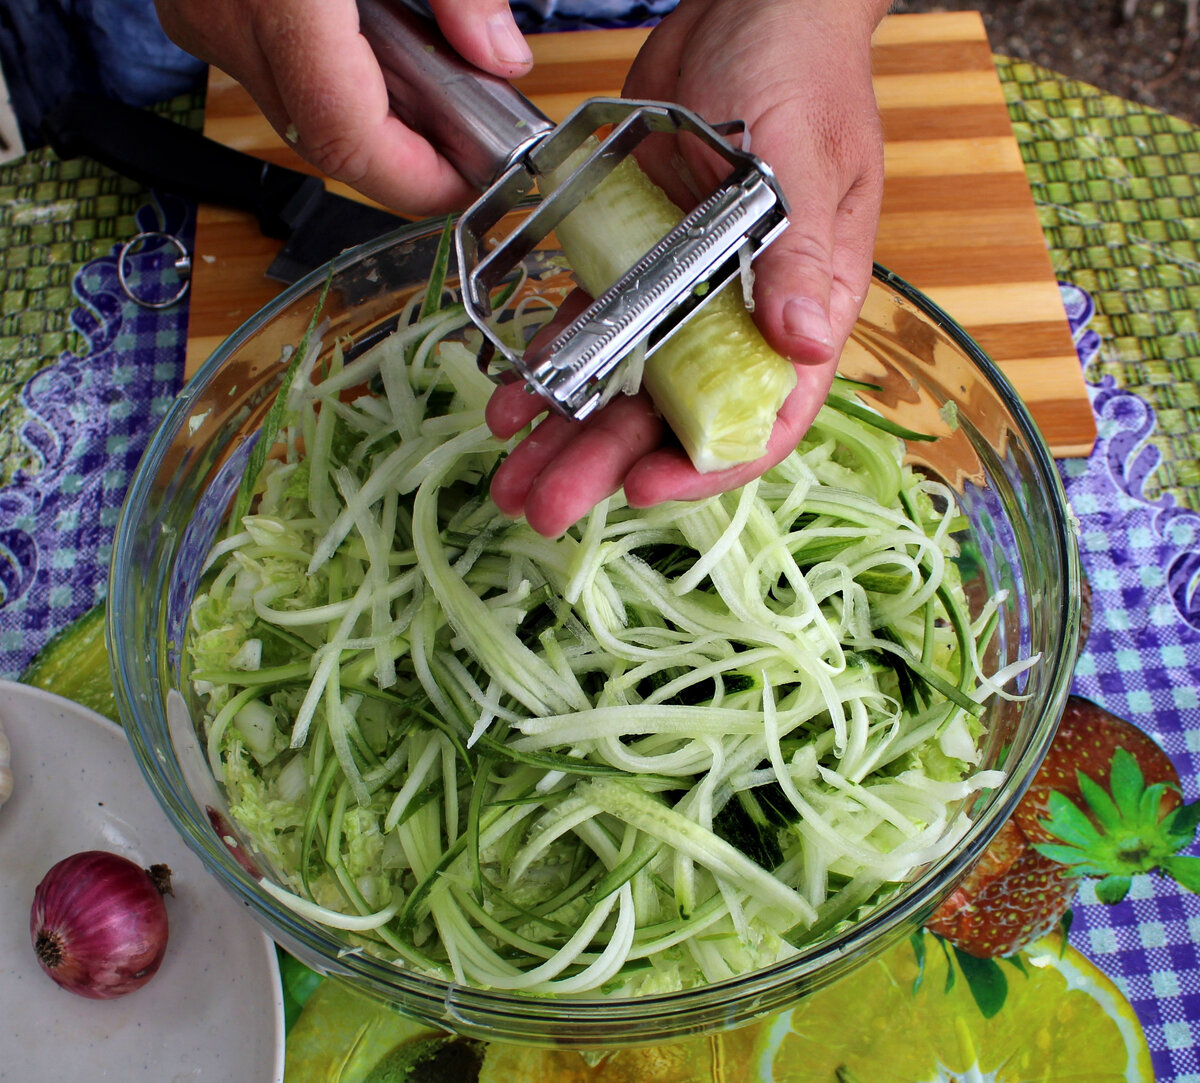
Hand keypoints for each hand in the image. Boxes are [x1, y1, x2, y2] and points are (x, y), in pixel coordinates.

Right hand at [153, 0, 532, 213]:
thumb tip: (499, 55)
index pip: (346, 138)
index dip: (416, 182)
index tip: (471, 187)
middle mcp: (225, 13)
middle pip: (326, 139)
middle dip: (406, 161)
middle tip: (472, 150)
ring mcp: (201, 11)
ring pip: (298, 112)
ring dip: (373, 123)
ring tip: (438, 100)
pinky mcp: (198, 0)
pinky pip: (274, 70)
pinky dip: (335, 81)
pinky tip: (383, 59)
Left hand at [489, 0, 887, 536]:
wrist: (745, 5)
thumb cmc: (797, 70)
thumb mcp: (806, 157)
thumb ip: (801, 251)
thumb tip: (804, 343)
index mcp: (797, 307)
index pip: (760, 416)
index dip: (703, 465)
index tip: (641, 488)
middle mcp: (738, 316)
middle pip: (672, 418)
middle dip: (607, 466)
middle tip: (544, 508)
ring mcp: (681, 294)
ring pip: (621, 387)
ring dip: (564, 435)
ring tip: (509, 477)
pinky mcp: (634, 263)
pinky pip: (588, 331)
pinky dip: (548, 368)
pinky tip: (506, 400)